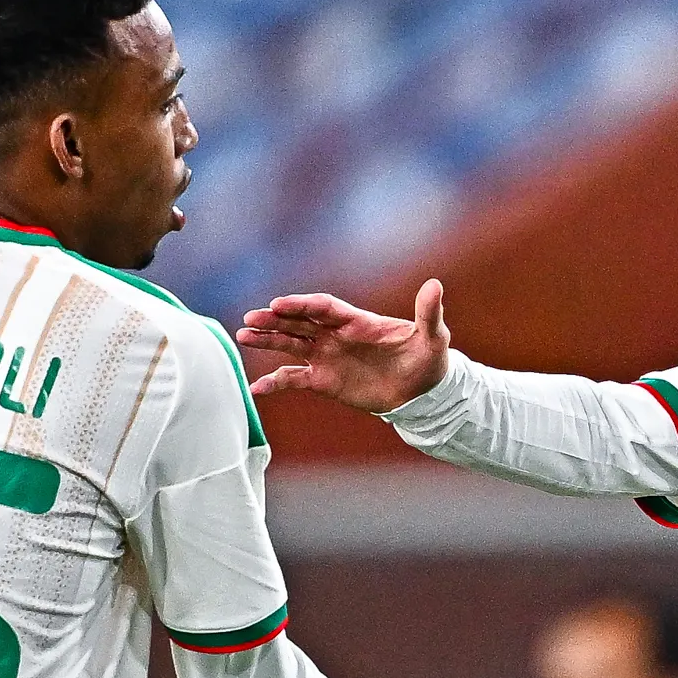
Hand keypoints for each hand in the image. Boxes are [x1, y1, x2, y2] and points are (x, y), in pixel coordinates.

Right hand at [237, 279, 453, 413]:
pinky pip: (294, 379)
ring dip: (267, 341)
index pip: (323, 308)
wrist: (422, 392)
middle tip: (250, 318)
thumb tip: (435, 284)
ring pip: (290, 345)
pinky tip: (255, 388)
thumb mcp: (433, 337)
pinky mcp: (324, 380)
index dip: (301, 305)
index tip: (280, 305)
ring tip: (242, 337)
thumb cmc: (428, 360)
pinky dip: (275, 382)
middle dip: (275, 320)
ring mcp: (327, 357)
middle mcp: (336, 335)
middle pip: (299, 323)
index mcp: (357, 321)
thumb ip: (428, 312)